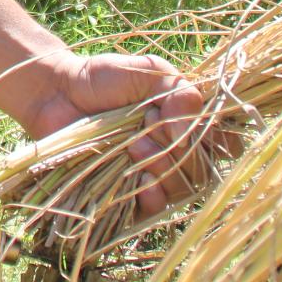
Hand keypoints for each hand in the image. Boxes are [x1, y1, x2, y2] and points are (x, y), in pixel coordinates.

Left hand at [16, 50, 204, 215]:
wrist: (57, 93)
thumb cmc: (103, 78)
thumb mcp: (150, 71)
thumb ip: (181, 90)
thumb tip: (190, 132)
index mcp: (188, 125)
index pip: (224, 145)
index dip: (220, 140)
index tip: (199, 125)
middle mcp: (176, 154)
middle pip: (204, 170)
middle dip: (182, 150)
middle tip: (148, 122)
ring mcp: (153, 176)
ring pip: (183, 190)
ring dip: (165, 168)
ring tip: (134, 144)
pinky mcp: (127, 196)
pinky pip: (155, 210)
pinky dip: (154, 196)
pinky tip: (141, 180)